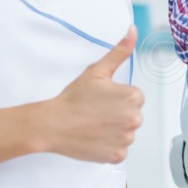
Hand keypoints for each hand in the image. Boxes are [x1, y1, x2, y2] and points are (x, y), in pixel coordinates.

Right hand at [44, 28, 144, 162]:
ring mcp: (126, 140)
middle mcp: (135, 119)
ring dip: (114, 130)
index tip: (102, 99)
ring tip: (94, 125)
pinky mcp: (117, 156)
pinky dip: (108, 146)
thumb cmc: (73, 98)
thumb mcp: (97, 71)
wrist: (53, 124)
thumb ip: (119, 51)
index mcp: (133, 97)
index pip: (134, 98)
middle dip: (117, 114)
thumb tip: (133, 31)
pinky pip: (118, 150)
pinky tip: (94, 138)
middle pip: (132, 115)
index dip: (117, 98)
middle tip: (96, 112)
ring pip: (125, 133)